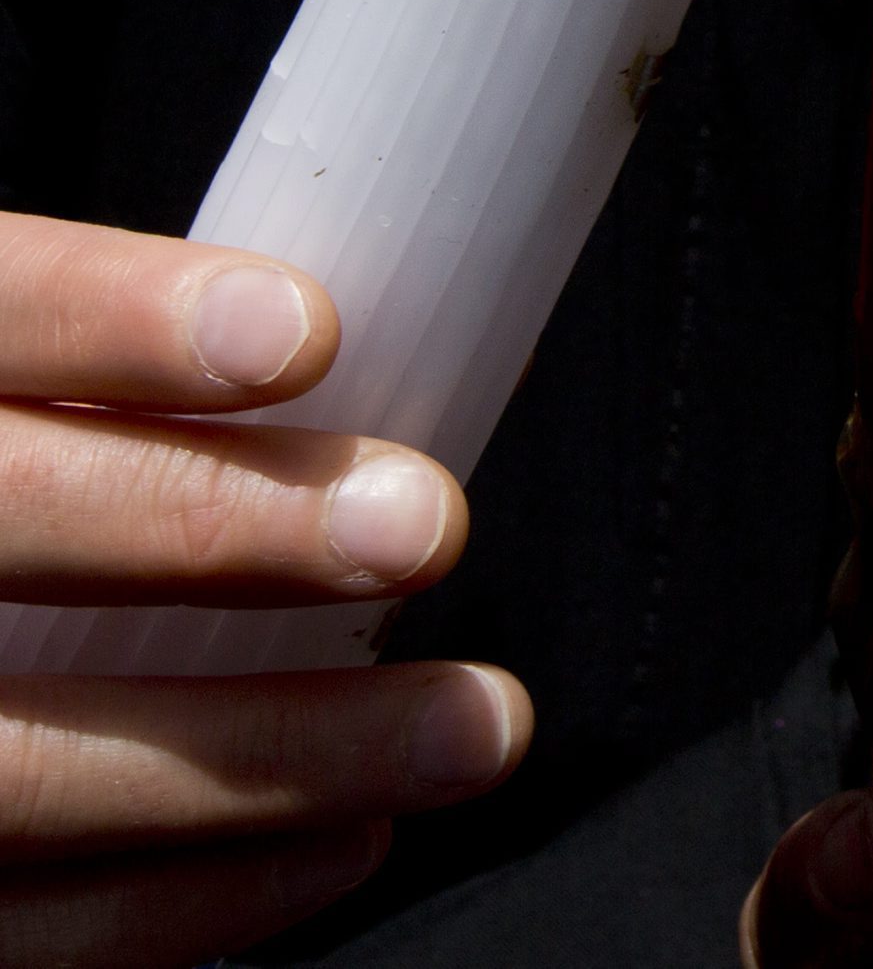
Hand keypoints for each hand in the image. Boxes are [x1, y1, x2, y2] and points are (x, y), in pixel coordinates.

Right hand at [0, 213, 527, 967]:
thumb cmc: (7, 503)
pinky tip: (347, 838)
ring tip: (473, 723)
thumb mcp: (18, 399)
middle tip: (425, 525)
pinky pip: (20, 931)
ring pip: (22, 768)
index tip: (301, 331)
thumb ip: (111, 376)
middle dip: (211, 528)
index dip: (115, 318)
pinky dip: (192, 894)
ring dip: (273, 752)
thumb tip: (359, 357)